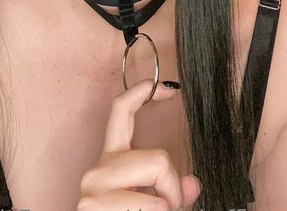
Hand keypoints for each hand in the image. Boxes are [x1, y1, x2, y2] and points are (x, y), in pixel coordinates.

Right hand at [77, 79, 201, 209]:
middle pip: (159, 158)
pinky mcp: (92, 208)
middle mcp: (97, 170)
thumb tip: (194, 185)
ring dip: (166, 209)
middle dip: (173, 190)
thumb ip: (169, 193)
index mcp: (111, 161)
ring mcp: (93, 191)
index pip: (120, 112)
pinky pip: (150, 208)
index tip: (167, 87)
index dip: (142, 92)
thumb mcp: (152, 207)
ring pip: (159, 184)